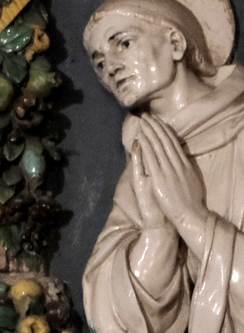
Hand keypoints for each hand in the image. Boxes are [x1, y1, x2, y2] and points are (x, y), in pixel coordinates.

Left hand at [133, 114, 206, 248]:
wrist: (189, 216)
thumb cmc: (190, 203)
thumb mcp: (191, 181)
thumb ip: (185, 169)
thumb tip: (182, 158)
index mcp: (185, 165)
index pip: (174, 143)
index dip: (165, 130)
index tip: (158, 121)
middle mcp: (177, 164)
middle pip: (165, 141)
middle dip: (155, 127)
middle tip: (147, 115)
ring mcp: (168, 170)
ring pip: (157, 146)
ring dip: (149, 132)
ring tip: (142, 121)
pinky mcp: (160, 177)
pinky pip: (151, 157)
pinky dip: (146, 145)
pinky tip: (140, 136)